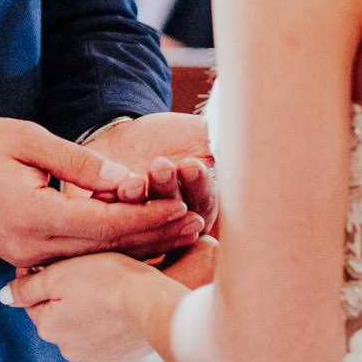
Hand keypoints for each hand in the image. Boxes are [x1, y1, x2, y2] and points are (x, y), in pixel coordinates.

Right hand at [0, 117, 201, 271]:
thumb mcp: (26, 139)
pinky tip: (138, 235)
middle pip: (106, 247)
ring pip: (94, 255)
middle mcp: (32, 246)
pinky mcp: (23, 255)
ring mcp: (26, 256)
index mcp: (33, 216)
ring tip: (178, 230)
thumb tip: (124, 178)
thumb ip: (76, 162)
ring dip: (137, 243)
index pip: (105, 223)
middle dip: (153, 235)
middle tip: (197, 224)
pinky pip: (75, 254)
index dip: (147, 216)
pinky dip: (109, 245)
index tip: (183, 207)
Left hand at [2, 234, 218, 361]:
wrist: (154, 304)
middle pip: (58, 314)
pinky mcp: (120, 358)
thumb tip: (4, 297)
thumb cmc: (108, 281)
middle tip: (86, 271)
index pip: (34, 298)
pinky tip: (121, 307)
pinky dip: (110, 324)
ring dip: (88, 311)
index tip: (61, 259)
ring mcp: (95, 356)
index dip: (44, 275)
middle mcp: (66, 348)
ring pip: (82, 326)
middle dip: (66, 296)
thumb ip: (27, 288)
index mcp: (47, 327)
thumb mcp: (60, 275)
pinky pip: (107, 337)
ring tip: (106, 287)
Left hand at [92, 113, 217, 230]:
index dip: (199, 186)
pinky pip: (111, 219)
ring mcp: (143, 226)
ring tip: (133, 180)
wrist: (128, 135)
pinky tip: (110, 190)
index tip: (191, 164)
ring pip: (142, 221)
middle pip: (174, 217)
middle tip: (162, 167)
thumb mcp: (203, 135)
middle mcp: (174, 224)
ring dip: (139, 201)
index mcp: (202, 205)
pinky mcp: (112, 223)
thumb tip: (252, 141)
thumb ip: (222, 145)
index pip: (204, 203)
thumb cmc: (174, 138)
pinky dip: (109, 204)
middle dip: (168, 191)